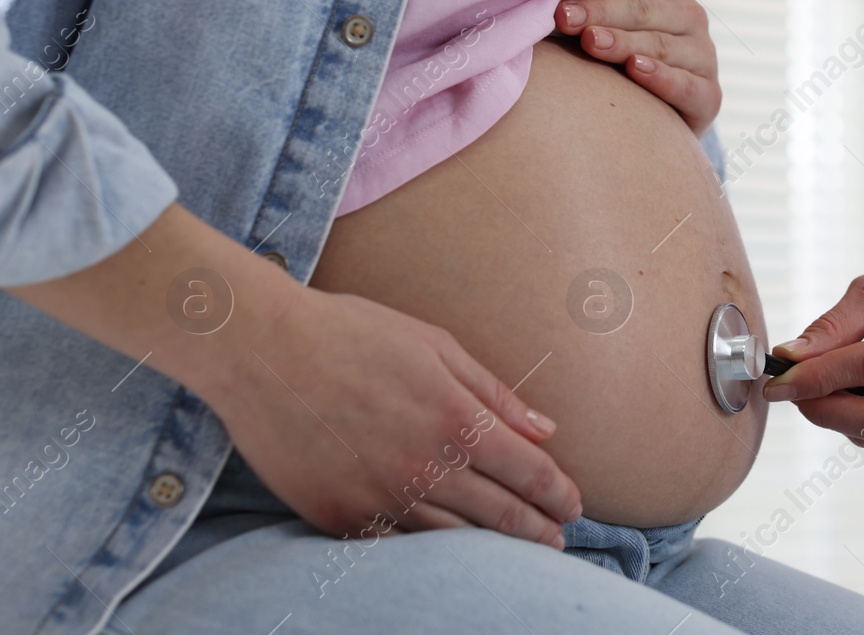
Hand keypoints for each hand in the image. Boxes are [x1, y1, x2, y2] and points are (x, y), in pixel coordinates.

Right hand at [212, 285, 580, 547]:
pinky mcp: (338, 516)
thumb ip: (494, 393)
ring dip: (491, 552)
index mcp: (455, 419)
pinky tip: (449, 556)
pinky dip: (429, 554)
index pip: (529, 472)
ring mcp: (379, 497)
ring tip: (516, 558)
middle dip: (537, 532)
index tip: (573, 505)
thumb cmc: (353, 334)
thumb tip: (545, 430)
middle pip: (500, 516)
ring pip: (453, 541)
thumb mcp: (435, 346)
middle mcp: (424, 466)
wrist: (261, 350)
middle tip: (557, 542)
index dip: (558, 494)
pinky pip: (396, 547)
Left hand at [555, 0, 720, 135]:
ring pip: (661, 45)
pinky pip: (686, 85)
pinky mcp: (708, 95)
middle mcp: (692, 16)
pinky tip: (634, 69)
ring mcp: (702, 56)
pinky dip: (661, 77)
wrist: (653, 106)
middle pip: (644, 9)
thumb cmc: (622, 42)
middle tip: (565, 16)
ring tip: (589, 42)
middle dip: (601, 11)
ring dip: (623, 42)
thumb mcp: (611, 7)